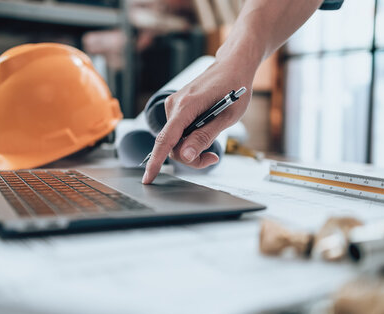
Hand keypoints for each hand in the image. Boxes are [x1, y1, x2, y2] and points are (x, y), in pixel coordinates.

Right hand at [142, 58, 254, 183]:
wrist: (232, 65)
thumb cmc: (234, 87)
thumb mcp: (227, 117)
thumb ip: (204, 137)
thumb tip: (184, 155)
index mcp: (186, 106)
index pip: (166, 139)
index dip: (156, 161)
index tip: (148, 178)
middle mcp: (174, 105)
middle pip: (171, 145)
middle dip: (189, 157)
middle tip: (212, 157)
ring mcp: (174, 105)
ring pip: (175, 140)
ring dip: (191, 147)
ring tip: (213, 139)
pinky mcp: (176, 107)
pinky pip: (177, 131)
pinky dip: (189, 138)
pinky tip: (205, 129)